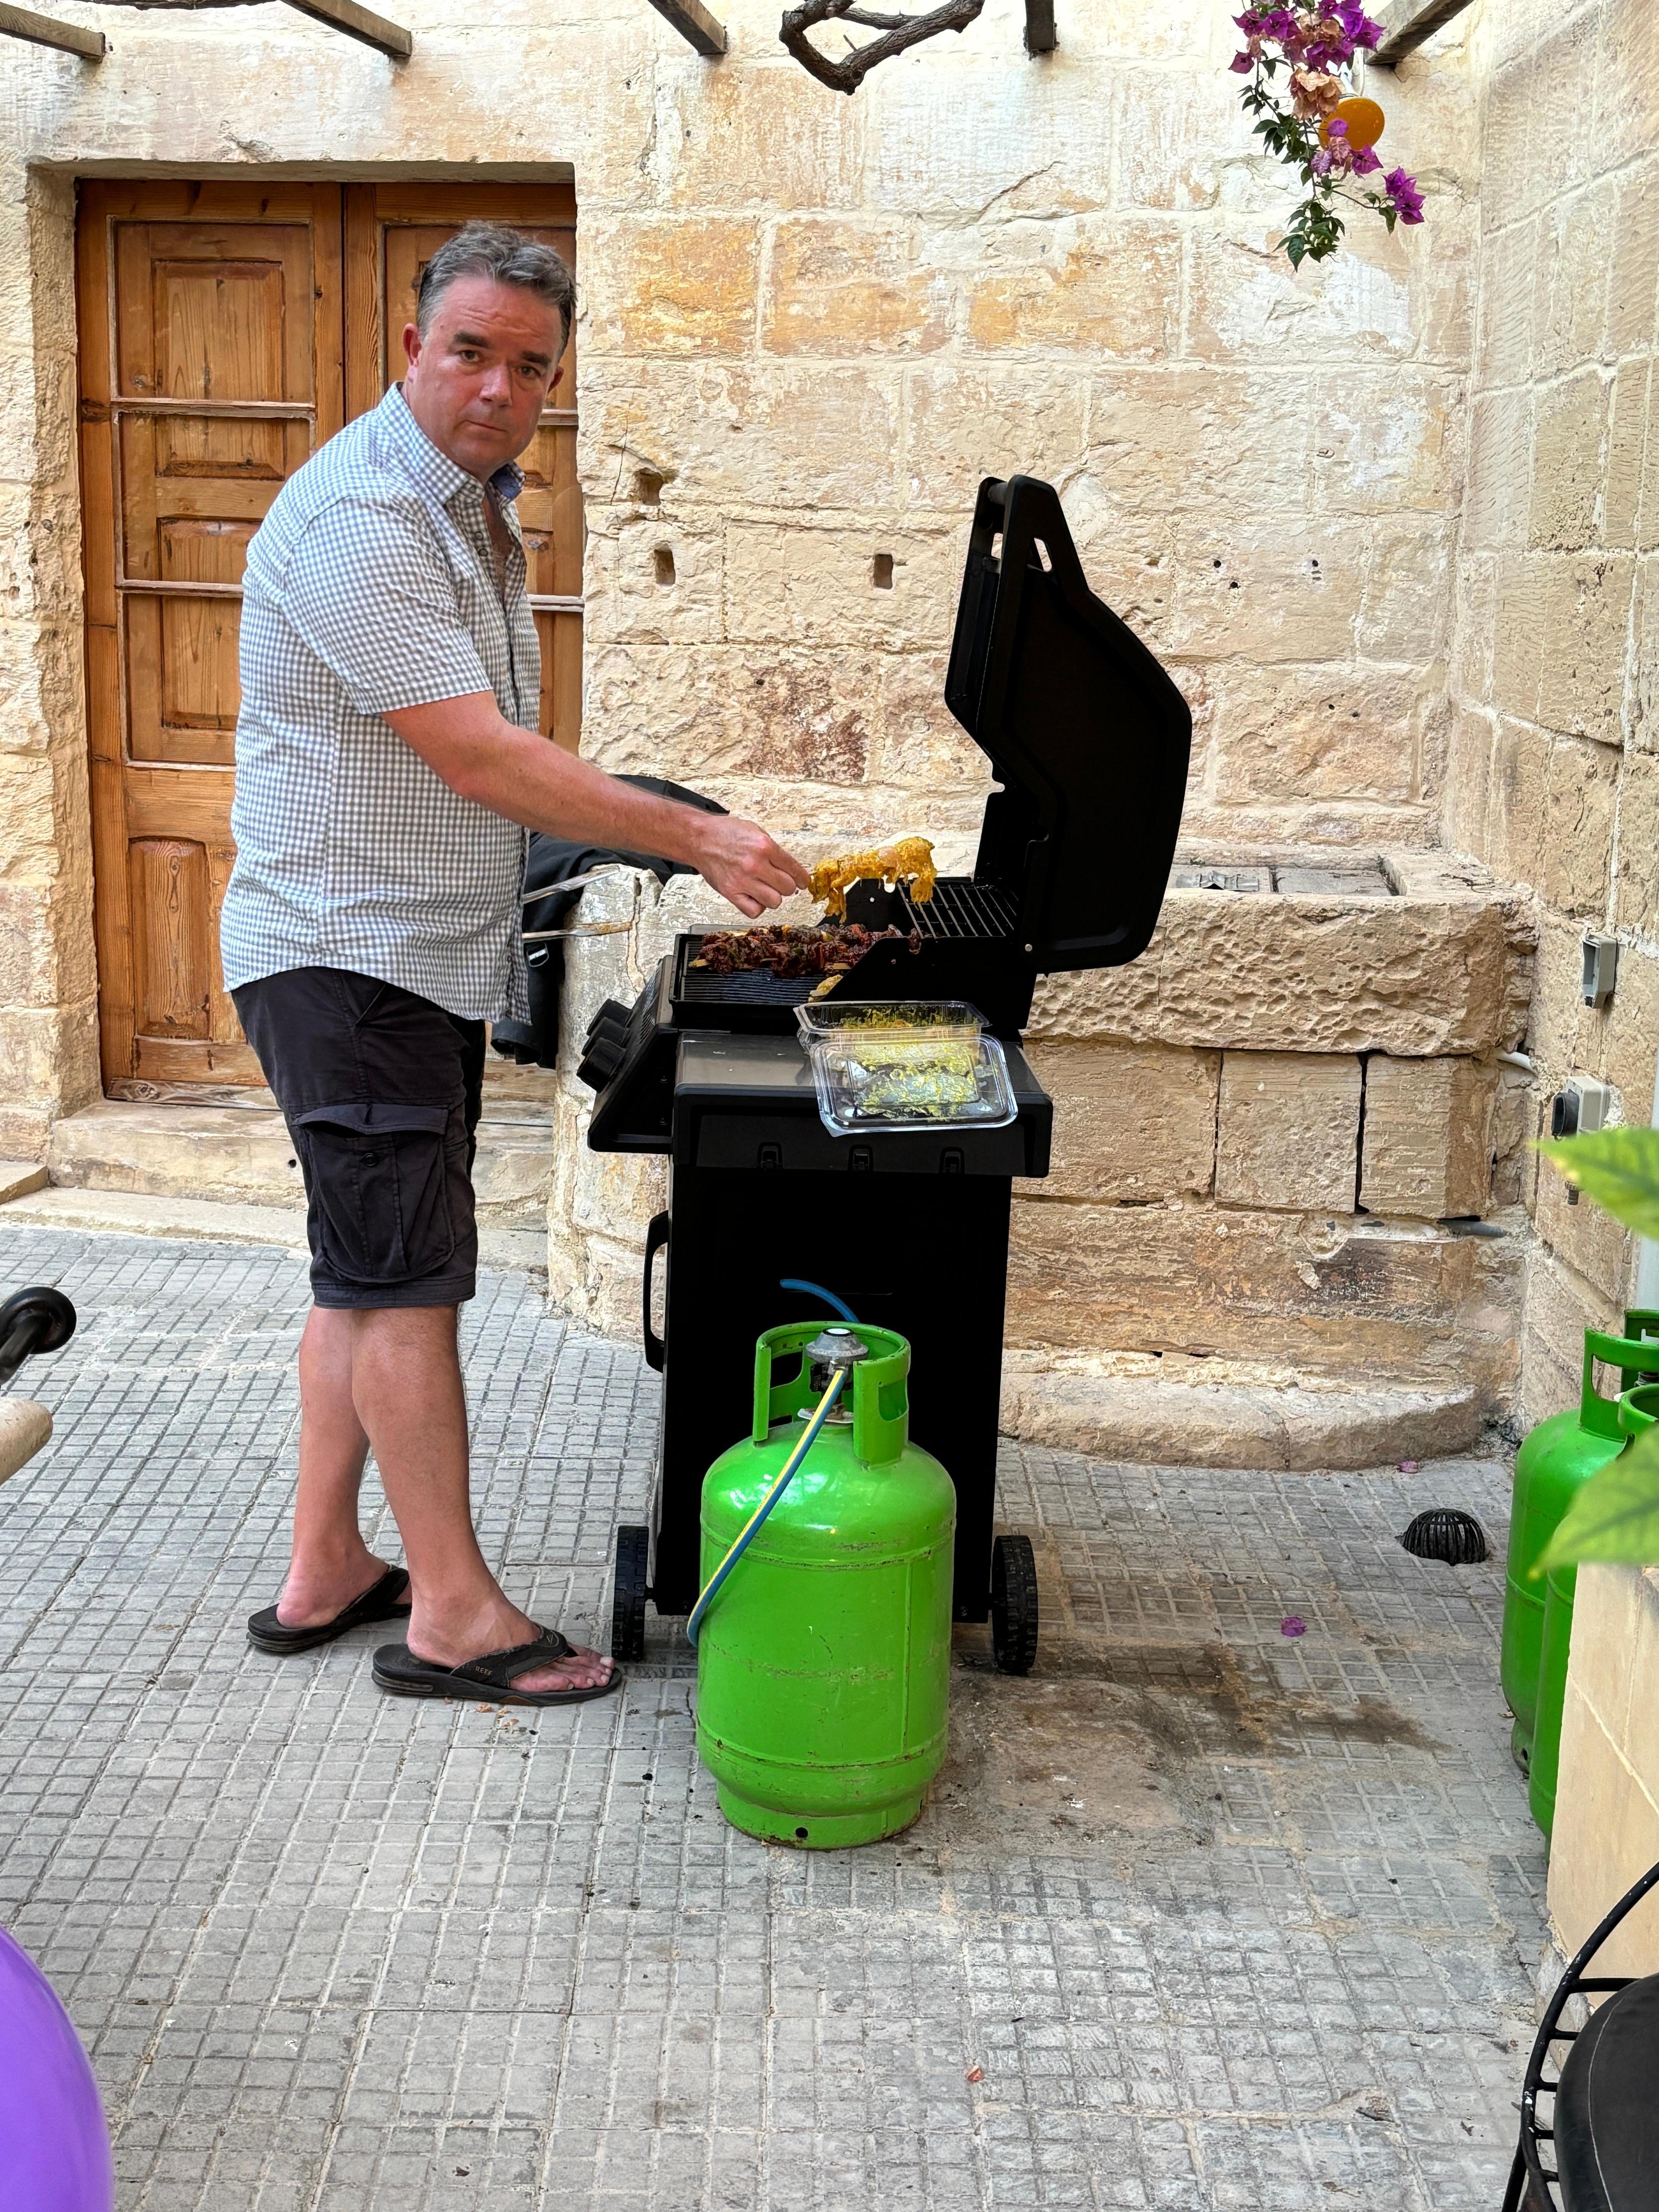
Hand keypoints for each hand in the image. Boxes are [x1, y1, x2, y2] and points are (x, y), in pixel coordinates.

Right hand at [690, 815, 810, 917]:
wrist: (699, 839)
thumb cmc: (725, 833)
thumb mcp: (755, 831)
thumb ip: (773, 849)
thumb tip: (789, 866)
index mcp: (764, 847)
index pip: (794, 869)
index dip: (802, 879)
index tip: (803, 883)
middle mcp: (755, 865)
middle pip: (787, 888)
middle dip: (786, 886)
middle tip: (780, 883)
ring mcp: (743, 881)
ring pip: (774, 902)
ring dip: (773, 897)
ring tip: (765, 889)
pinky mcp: (731, 893)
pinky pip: (754, 911)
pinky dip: (757, 907)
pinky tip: (753, 897)